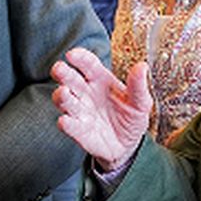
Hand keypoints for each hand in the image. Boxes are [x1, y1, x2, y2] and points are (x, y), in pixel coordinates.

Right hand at [52, 49, 151, 170]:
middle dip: (63, 72)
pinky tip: (65, 120)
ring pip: (64, 100)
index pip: (88, 64)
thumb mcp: (141, 102)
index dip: (80, 58)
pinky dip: (66, 123)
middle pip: (70, 79)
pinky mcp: (78, 131)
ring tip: (64, 92)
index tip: (72, 54)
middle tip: (58, 68)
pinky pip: (69, 125)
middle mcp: (86, 93)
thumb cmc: (132, 118)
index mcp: (101, 80)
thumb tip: (142, 66)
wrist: (128, 145)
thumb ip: (139, 86)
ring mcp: (80, 111)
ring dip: (61, 96)